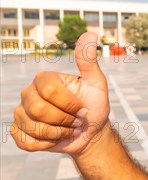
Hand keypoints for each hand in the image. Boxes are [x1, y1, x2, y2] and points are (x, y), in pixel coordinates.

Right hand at [11, 32, 109, 155]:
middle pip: (39, 110)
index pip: (49, 91)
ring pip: (34, 128)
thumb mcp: (97, 83)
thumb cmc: (94, 105)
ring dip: (58, 134)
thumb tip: (90, 34)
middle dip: (65, 120)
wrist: (90, 132)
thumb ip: (89, 61)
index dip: (70, 104)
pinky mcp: (19, 132)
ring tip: (67, 129)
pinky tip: (55, 139)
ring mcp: (20, 113)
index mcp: (44, 80)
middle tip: (75, 120)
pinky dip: (47, 145)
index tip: (82, 107)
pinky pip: (27, 142)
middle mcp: (28, 93)